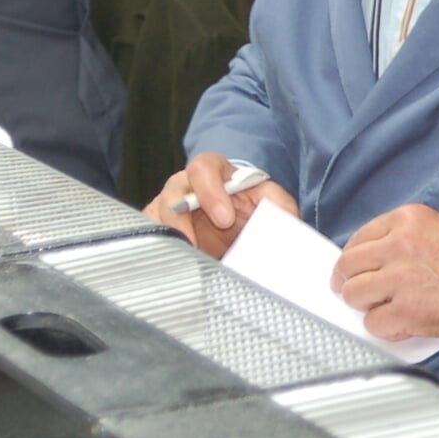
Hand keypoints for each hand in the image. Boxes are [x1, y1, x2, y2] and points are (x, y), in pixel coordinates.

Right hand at [143, 152, 298, 258]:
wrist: (231, 219)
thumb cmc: (245, 203)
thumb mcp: (266, 198)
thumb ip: (278, 203)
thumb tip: (290, 219)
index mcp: (212, 170)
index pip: (202, 168)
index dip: (210, 192)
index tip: (225, 218)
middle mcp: (183, 186)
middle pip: (171, 195)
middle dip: (181, 221)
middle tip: (194, 245)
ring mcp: (166, 207)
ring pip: (155, 219)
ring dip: (169, 240)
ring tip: (184, 260)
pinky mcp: (157, 229)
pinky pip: (148, 239)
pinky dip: (158, 253)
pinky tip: (173, 268)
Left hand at [332, 204, 438, 340]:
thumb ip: (404, 240)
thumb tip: (377, 262)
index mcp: (407, 219)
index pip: (358, 239)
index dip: (356, 260)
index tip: (359, 270)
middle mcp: (399, 244)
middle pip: (348, 266)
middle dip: (352, 282)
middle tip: (362, 293)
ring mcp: (400, 278)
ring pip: (354, 294)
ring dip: (367, 305)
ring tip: (389, 308)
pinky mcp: (406, 310)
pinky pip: (373, 323)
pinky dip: (385, 327)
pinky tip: (403, 323)